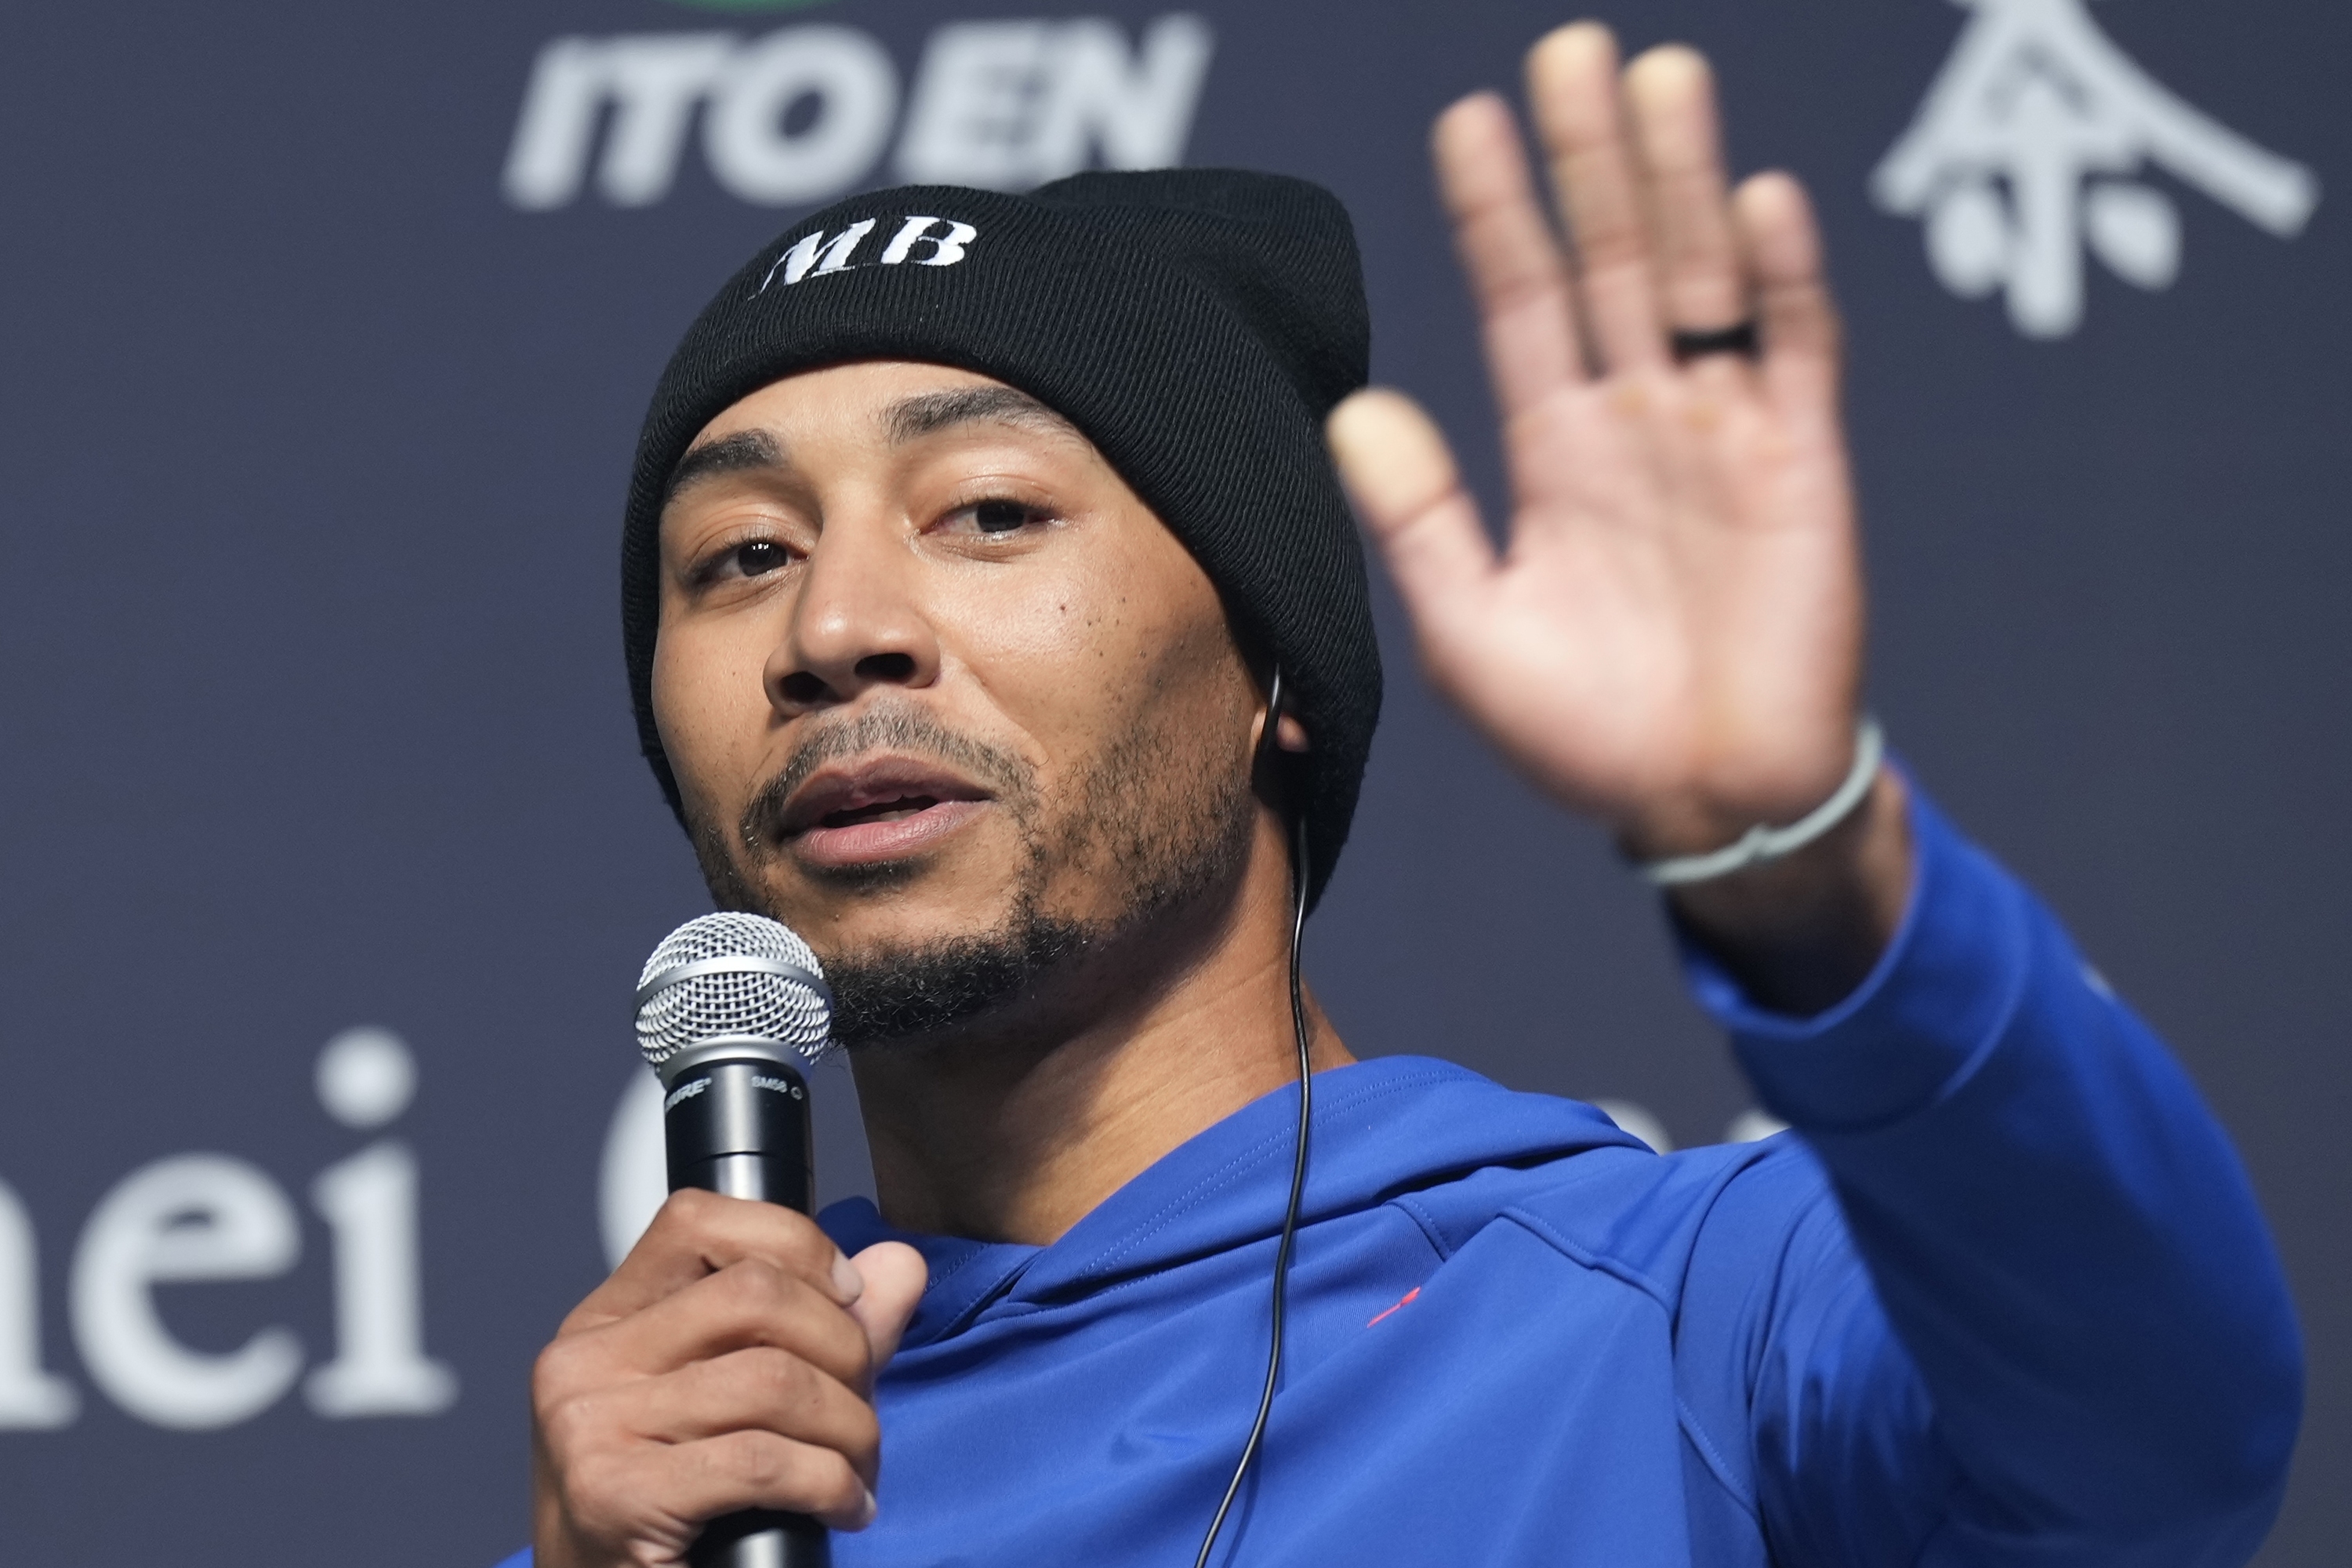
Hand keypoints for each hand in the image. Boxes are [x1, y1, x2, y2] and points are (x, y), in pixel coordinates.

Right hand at [531, 1189, 926, 1567]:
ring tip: (858, 1470)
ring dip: (849, 1429)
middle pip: (755, 1293)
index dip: (797, 1244)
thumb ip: (825, 1330)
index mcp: (609, 1321)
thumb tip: (900, 1265)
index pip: (700, 1219)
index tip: (849, 1298)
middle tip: (861, 1410)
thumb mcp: (743, 1404)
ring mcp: (592, 1423)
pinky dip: (829, 1484)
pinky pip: (763, 1461)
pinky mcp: (614, 1492)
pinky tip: (842, 1508)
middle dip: (845, 1349)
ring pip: (773, 1378)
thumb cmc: (667, 1517)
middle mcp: (585, 1358)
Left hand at [1328, 24, 1910, 1008]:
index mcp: (1554, 449)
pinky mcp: (1802, 462)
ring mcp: (1723, 430)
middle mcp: (1636, 419)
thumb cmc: (1582, 732)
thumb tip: (1353, 410)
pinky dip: (1780, 280)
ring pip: (1700, 278)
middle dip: (1589, 161)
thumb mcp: (1469, 631)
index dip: (1496, 214)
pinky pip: (1794, 352)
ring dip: (1681, 182)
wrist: (1704, 801)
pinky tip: (1755, 202)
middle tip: (1569, 52)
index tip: (1466, 122)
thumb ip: (1417, 522)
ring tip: (1657, 79)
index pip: (1520, 302)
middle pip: (1610, 260)